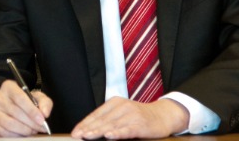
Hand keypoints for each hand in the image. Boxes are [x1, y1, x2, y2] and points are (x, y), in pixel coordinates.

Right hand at [0, 80, 51, 135]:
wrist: (9, 106)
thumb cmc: (25, 102)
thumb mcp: (37, 98)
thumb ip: (45, 103)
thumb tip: (45, 113)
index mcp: (8, 86)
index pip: (20, 98)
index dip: (32, 110)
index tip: (42, 120)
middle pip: (16, 112)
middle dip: (31, 123)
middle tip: (40, 128)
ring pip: (9, 124)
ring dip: (24, 130)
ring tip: (32, 131)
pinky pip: (3, 133)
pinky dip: (16, 136)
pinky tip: (22, 134)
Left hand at [70, 97, 188, 139]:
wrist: (163, 115)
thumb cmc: (139, 117)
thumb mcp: (122, 114)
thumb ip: (108, 119)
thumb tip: (89, 130)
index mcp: (115, 102)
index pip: (96, 114)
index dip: (84, 124)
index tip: (75, 132)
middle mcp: (122, 106)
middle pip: (102, 120)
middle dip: (88, 129)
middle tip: (77, 136)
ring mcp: (132, 115)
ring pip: (112, 125)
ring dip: (98, 131)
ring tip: (87, 136)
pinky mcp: (141, 124)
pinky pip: (127, 130)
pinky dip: (118, 133)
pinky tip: (109, 136)